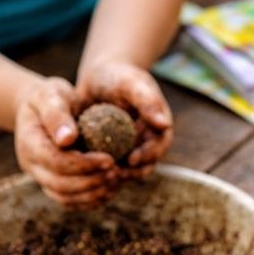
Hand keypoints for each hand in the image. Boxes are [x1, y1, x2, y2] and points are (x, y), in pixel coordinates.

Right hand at [14, 76, 118, 208]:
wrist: (44, 109)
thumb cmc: (52, 97)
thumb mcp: (54, 95)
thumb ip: (57, 114)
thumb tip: (67, 138)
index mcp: (29, 143)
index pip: (57, 163)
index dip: (84, 165)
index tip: (110, 159)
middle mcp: (31, 165)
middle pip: (61, 185)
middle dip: (91, 182)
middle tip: (117, 172)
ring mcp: (41, 177)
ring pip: (66, 198)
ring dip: (93, 194)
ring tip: (116, 180)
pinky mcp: (53, 185)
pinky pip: (71, 201)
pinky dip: (91, 200)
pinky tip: (110, 190)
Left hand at [76, 61, 172, 183]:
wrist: (97, 79)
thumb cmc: (117, 76)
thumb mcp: (131, 83)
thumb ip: (147, 101)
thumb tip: (164, 124)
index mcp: (158, 129)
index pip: (158, 148)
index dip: (147, 156)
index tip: (132, 160)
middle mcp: (147, 144)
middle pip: (144, 166)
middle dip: (131, 173)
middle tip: (114, 175)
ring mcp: (130, 152)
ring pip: (127, 173)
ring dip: (116, 178)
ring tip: (100, 178)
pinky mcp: (114, 157)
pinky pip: (110, 171)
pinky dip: (102, 174)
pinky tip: (89, 176)